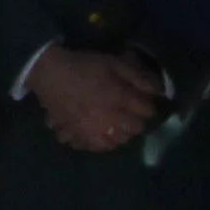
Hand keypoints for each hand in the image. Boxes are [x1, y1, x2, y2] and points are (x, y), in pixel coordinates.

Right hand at [29, 47, 163, 155]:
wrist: (49, 72)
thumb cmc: (85, 65)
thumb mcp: (115, 63)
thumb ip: (138, 77)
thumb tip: (160, 91)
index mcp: (120, 99)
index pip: (147, 111)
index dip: (148, 106)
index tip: (144, 101)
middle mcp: (108, 119)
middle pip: (134, 130)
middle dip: (136, 122)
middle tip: (131, 114)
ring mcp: (91, 130)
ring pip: (115, 142)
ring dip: (120, 135)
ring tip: (116, 127)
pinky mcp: (75, 135)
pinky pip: (92, 147)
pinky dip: (98, 143)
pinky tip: (97, 134)